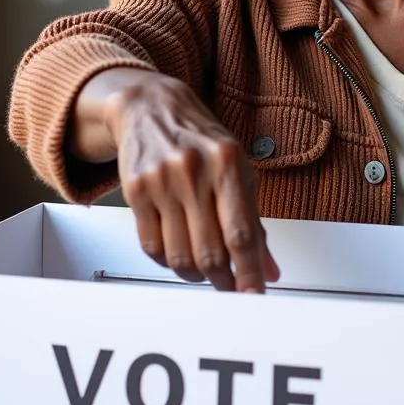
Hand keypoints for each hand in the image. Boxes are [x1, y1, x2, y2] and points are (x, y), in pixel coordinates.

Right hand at [104, 70, 280, 293]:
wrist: (150, 106)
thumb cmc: (200, 138)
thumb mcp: (237, 168)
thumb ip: (253, 219)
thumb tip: (268, 268)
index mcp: (228, 162)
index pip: (241, 233)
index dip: (249, 273)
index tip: (255, 297)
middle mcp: (194, 170)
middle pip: (210, 252)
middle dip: (224, 281)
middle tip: (231, 288)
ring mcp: (162, 181)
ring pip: (179, 257)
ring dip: (196, 276)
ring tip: (205, 271)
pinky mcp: (135, 191)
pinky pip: (152, 247)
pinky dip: (167, 262)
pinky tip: (178, 254)